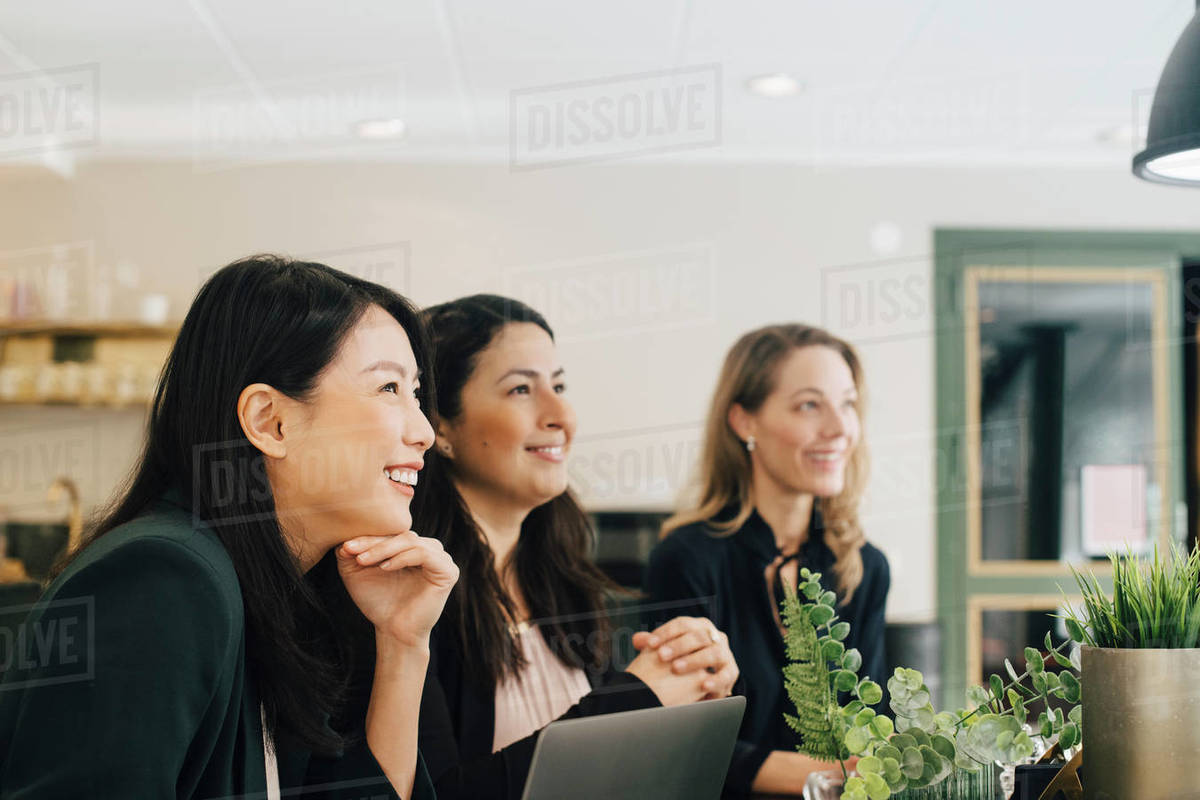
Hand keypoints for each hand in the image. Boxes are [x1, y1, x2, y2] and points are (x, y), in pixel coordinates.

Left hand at [337, 531, 458, 648]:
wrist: (393, 631)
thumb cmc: (378, 601)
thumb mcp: (357, 572)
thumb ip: (350, 552)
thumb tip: (342, 538)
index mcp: (412, 546)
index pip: (390, 533)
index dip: (367, 537)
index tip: (345, 546)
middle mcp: (429, 549)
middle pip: (400, 534)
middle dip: (373, 542)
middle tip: (351, 550)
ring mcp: (441, 559)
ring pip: (411, 541)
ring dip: (384, 549)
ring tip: (363, 560)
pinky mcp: (448, 571)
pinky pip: (424, 554)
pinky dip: (402, 558)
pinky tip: (385, 567)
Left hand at [631, 616, 737, 699]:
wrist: (705, 679)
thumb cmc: (683, 660)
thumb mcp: (668, 651)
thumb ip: (653, 645)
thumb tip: (637, 640)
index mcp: (699, 626)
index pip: (682, 624)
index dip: (665, 632)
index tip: (649, 644)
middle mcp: (714, 636)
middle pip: (697, 636)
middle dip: (678, 646)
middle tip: (661, 656)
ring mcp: (724, 653)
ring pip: (712, 653)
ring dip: (694, 660)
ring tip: (676, 669)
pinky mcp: (731, 672)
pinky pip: (726, 675)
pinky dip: (715, 680)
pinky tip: (703, 685)